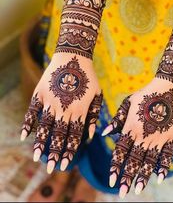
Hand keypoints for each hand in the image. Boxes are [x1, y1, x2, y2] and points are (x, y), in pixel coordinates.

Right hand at [21, 53, 101, 172]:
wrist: (74, 56)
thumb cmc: (88, 76)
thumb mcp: (97, 95)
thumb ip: (93, 115)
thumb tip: (90, 136)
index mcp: (79, 109)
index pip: (74, 135)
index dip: (69, 151)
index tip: (65, 165)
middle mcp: (64, 108)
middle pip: (59, 134)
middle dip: (55, 153)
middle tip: (50, 168)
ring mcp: (50, 101)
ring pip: (44, 126)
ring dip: (41, 143)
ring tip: (37, 157)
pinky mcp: (40, 93)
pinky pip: (32, 111)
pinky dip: (27, 123)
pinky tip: (24, 136)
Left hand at [102, 77, 172, 197]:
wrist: (167, 87)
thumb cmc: (145, 94)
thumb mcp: (128, 103)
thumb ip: (117, 120)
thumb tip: (104, 133)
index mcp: (131, 127)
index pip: (121, 151)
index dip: (116, 166)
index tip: (111, 181)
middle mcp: (144, 135)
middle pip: (134, 159)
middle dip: (127, 177)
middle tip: (123, 193)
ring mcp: (159, 137)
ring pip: (149, 161)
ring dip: (143, 176)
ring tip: (138, 190)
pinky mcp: (172, 136)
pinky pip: (167, 155)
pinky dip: (163, 167)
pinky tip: (159, 179)